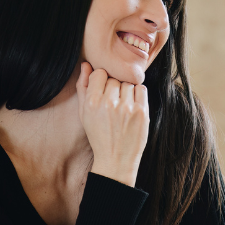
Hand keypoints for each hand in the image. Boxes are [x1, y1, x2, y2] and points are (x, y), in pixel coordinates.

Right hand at [76, 62, 148, 186]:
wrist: (116, 159)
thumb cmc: (99, 135)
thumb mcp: (84, 113)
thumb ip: (83, 87)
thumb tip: (86, 65)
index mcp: (92, 102)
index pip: (100, 73)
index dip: (102, 81)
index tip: (104, 91)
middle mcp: (109, 103)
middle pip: (115, 79)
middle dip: (114, 88)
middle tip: (114, 103)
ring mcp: (127, 108)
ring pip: (128, 84)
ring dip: (127, 92)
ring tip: (123, 106)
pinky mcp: (141, 112)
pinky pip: (141, 89)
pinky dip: (138, 94)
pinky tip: (133, 106)